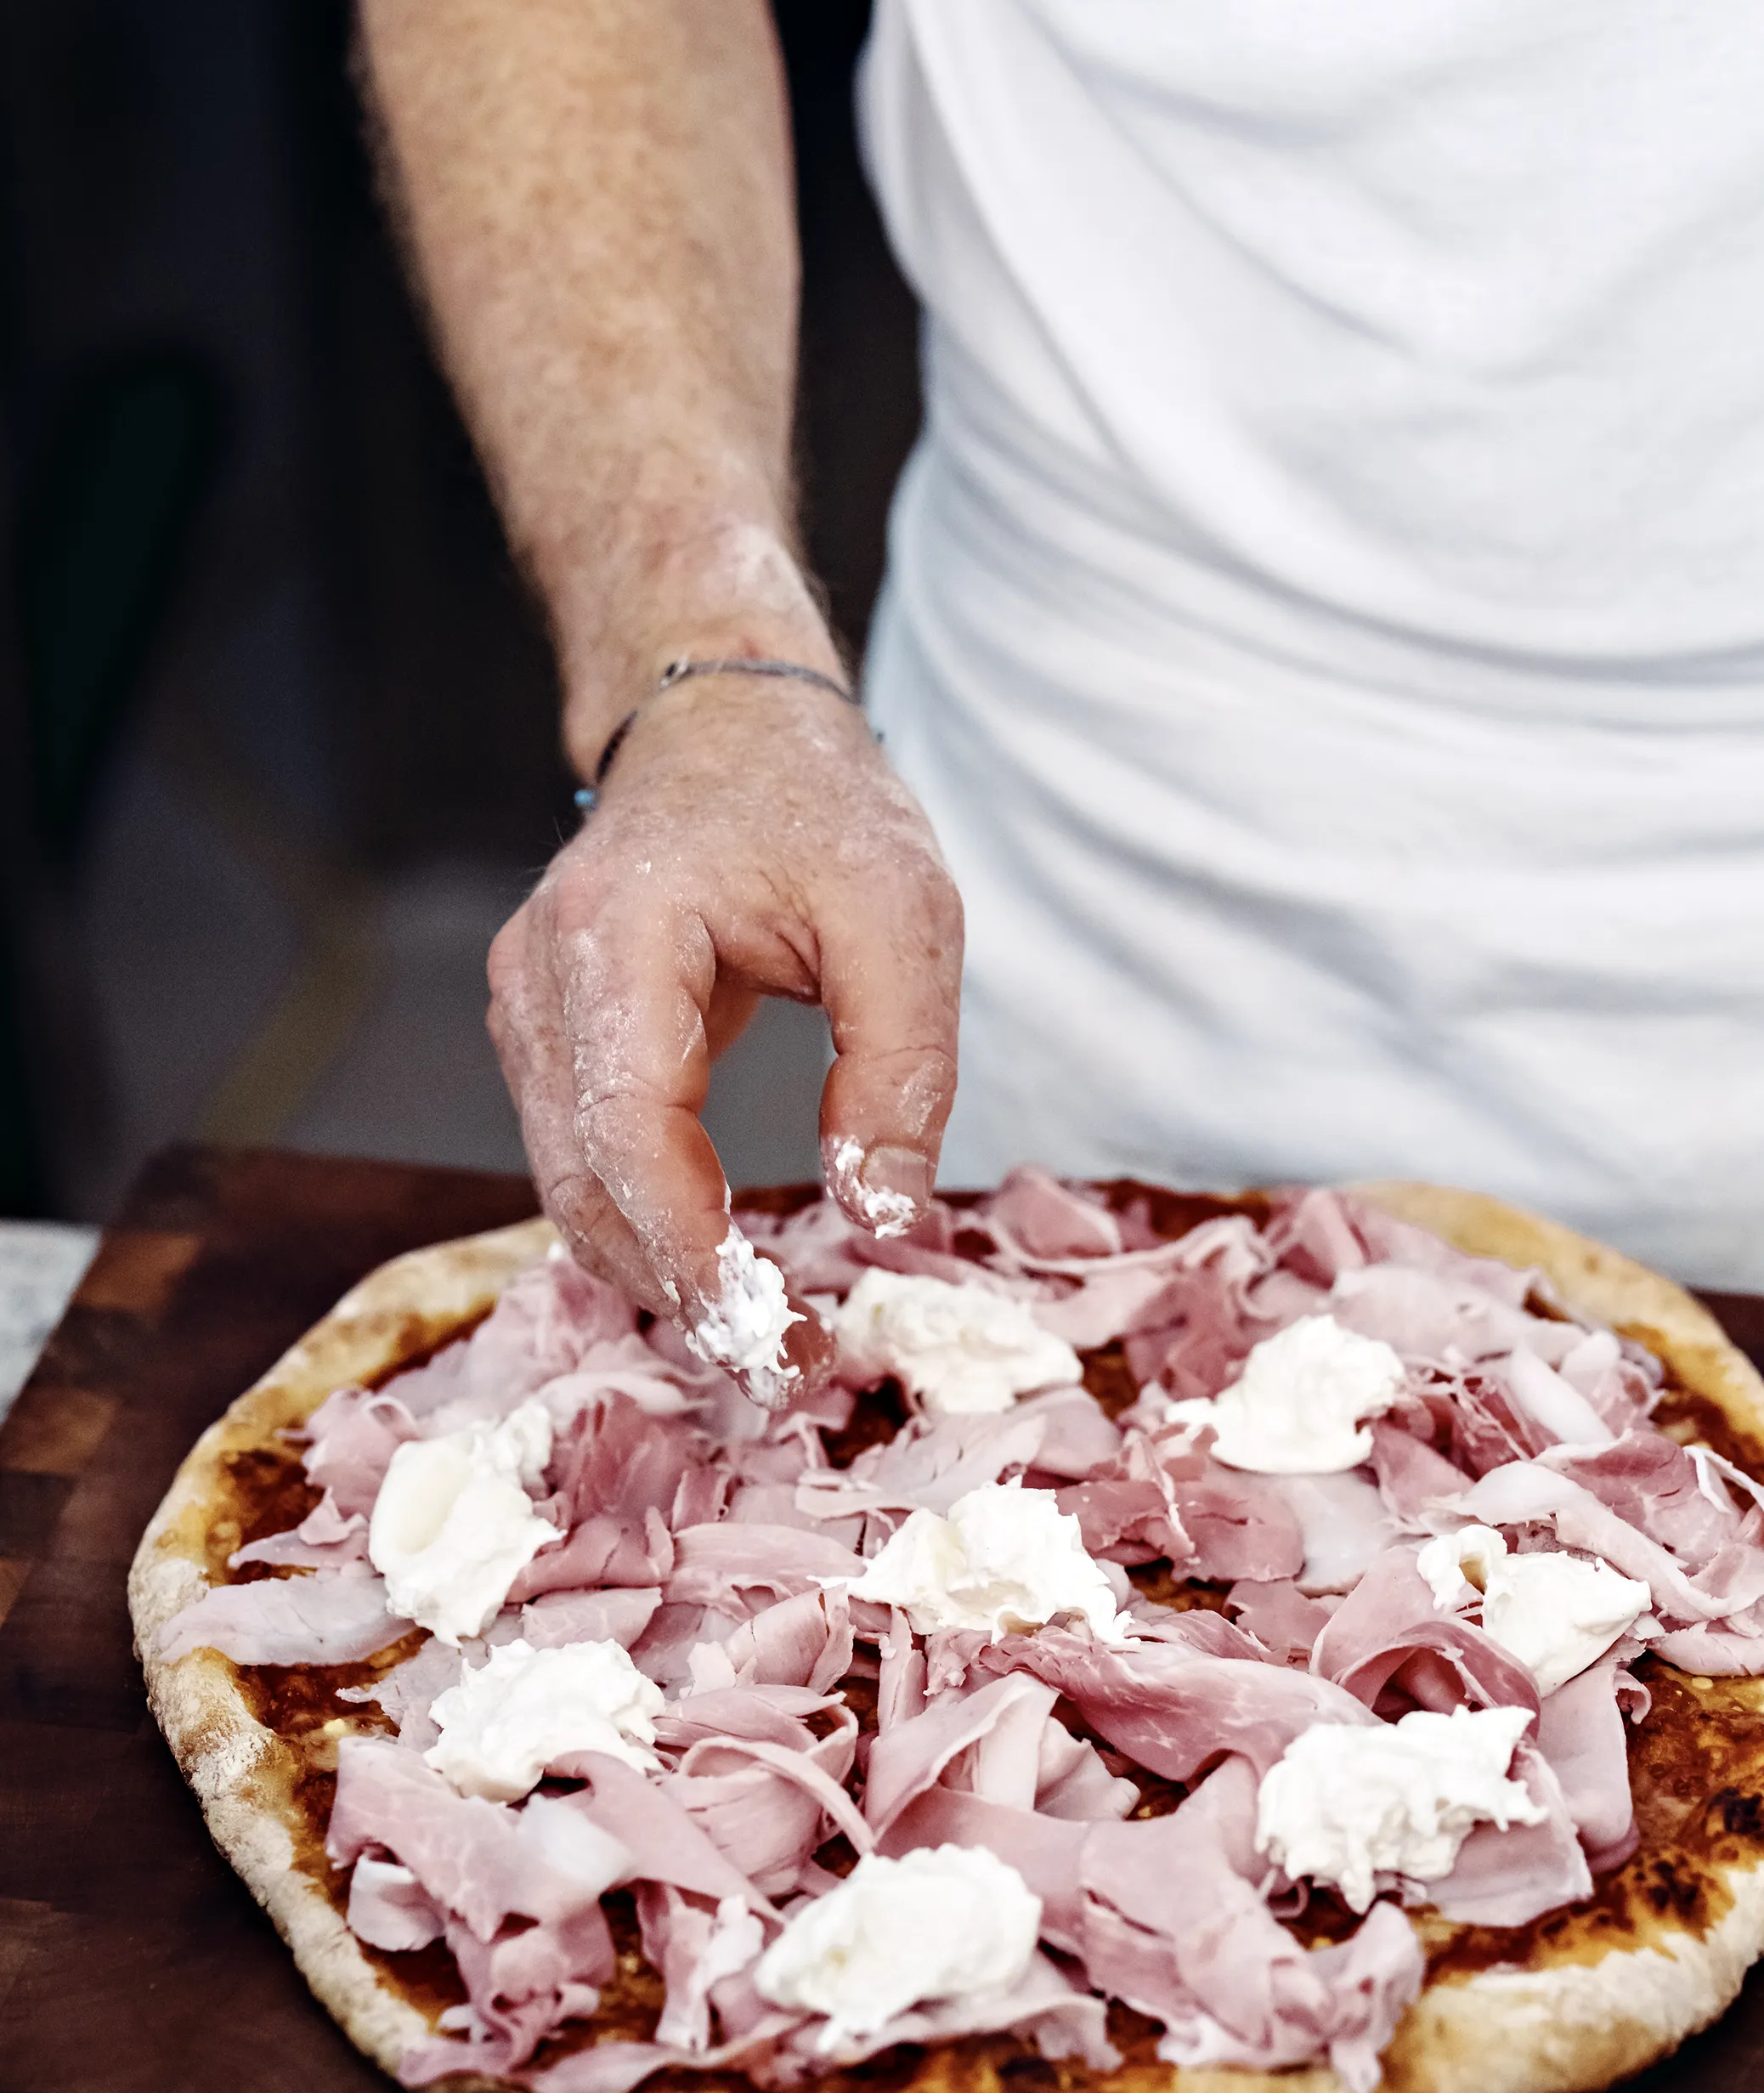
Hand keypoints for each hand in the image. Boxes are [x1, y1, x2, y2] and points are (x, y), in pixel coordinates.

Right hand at [488, 671, 962, 1328]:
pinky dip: (646, 1226)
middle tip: (785, 1366)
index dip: (689, 1252)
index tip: (766, 1333)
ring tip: (768, 1336)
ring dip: (660, 1272)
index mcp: (617, 937)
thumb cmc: (814, 805)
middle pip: (586, 1183)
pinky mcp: (549, 1037)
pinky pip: (583, 1159)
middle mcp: (542, 980)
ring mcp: (528, 1010)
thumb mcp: (906, 915)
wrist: (724, 725)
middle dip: (680, 1289)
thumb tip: (886, 1215)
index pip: (630, 1134)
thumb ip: (900, 1068)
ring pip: (573, 1187)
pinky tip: (723, 1271)